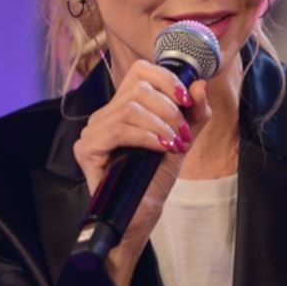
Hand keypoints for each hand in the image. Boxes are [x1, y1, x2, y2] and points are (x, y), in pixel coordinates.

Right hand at [73, 59, 211, 285]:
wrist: (141, 215)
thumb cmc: (155, 178)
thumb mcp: (181, 139)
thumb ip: (193, 113)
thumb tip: (200, 85)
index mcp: (123, 107)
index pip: (139, 70)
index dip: (165, 78)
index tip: (186, 99)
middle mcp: (104, 115)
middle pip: (137, 86)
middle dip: (169, 108)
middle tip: (181, 133)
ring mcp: (92, 131)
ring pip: (129, 108)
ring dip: (160, 124)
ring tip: (174, 143)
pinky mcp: (86, 149)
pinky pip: (118, 129)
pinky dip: (146, 136)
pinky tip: (160, 147)